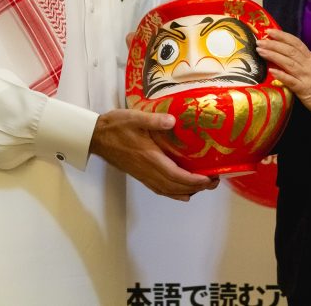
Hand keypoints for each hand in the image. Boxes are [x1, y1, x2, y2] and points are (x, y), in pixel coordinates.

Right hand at [90, 109, 218, 201]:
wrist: (97, 137)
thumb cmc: (116, 126)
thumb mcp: (135, 118)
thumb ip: (154, 120)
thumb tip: (173, 121)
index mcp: (149, 158)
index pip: (175, 175)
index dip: (193, 181)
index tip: (208, 179)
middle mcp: (148, 171)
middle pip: (175, 187)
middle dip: (196, 188)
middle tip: (213, 182)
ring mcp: (143, 175)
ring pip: (168, 191)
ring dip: (186, 191)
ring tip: (203, 187)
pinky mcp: (140, 175)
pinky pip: (160, 189)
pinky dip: (173, 193)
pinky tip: (182, 192)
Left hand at [257, 29, 310, 119]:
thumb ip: (301, 61)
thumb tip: (284, 54)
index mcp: (310, 58)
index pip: (295, 43)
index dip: (282, 36)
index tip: (269, 31)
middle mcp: (308, 65)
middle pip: (290, 50)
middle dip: (273, 44)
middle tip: (260, 41)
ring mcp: (306, 77)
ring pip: (289, 63)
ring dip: (274, 55)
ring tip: (261, 51)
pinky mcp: (304, 89)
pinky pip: (292, 81)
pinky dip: (282, 75)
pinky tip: (272, 71)